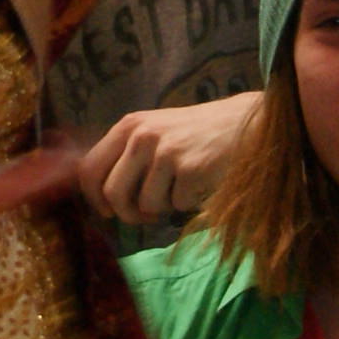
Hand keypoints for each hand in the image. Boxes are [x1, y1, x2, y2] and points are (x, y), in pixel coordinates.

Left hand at [78, 94, 256, 221]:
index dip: (94, 198)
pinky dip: (188, 202)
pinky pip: (177, 205)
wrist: (248, 122)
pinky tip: (201, 181)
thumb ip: (129, 156)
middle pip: (113, 193)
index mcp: (129, 126)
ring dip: (163, 207)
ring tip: (181, 187)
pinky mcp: (190, 169)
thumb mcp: (156, 132)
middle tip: (146, 216)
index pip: (89, 168)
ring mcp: (166, 152)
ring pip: (146, 205)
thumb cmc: (198, 134)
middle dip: (128, 214)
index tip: (109, 212)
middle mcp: (142, 136)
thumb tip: (105, 199)